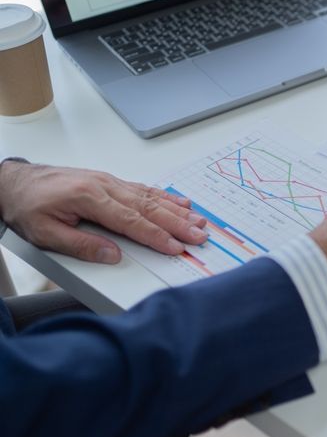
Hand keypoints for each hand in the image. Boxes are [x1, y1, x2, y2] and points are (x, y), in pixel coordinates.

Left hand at [0, 162, 207, 263]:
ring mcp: (110, 182)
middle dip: (178, 223)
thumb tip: (113, 255)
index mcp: (90, 198)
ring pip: (151, 197)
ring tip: (199, 220)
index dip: (157, 236)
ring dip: (177, 210)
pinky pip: (144, 190)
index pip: (132, 221)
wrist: (14, 182)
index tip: (175, 247)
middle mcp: (105, 186)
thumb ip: (81, 245)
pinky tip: (180, 203)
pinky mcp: (110, 182)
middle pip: (149, 208)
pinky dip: (166, 197)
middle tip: (199, 235)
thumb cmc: (27, 205)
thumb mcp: (45, 233)